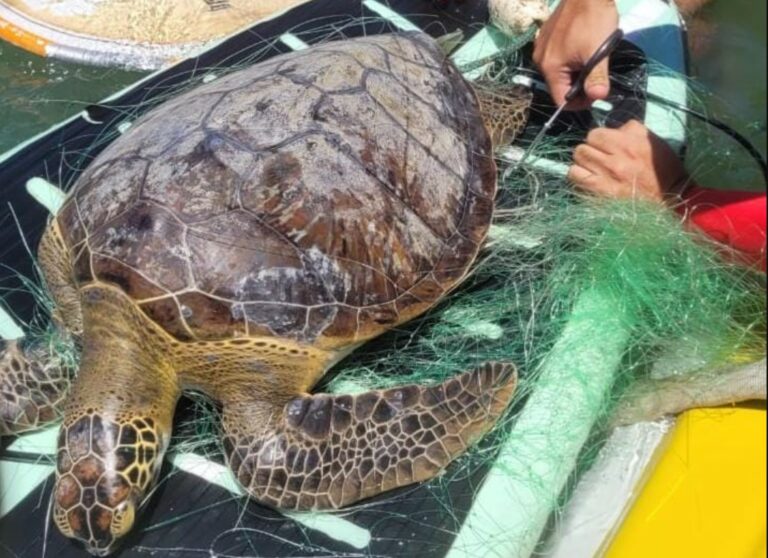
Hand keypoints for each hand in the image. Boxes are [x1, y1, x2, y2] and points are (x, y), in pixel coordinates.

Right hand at [533, 0, 618, 109]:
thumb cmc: (593, 20)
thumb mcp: (599, 52)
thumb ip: (597, 78)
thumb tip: (598, 97)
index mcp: (550, 67)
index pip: (560, 99)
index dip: (579, 103)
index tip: (596, 94)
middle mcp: (540, 60)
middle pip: (559, 86)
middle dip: (578, 86)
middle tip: (597, 76)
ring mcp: (541, 47)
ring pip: (559, 72)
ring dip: (575, 72)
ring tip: (591, 59)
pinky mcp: (545, 37)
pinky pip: (556, 58)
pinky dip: (570, 60)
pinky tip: (582, 48)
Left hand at [568, 120, 689, 202]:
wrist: (670, 198)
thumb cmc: (661, 168)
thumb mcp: (650, 140)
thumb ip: (628, 129)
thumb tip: (610, 130)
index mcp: (627, 144)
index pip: (594, 134)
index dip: (597, 140)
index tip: (603, 146)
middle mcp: (614, 160)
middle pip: (581, 149)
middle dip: (588, 152)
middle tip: (598, 159)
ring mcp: (605, 179)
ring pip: (575, 164)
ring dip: (582, 166)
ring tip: (593, 170)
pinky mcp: (599, 194)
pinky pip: (575, 179)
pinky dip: (578, 179)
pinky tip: (589, 181)